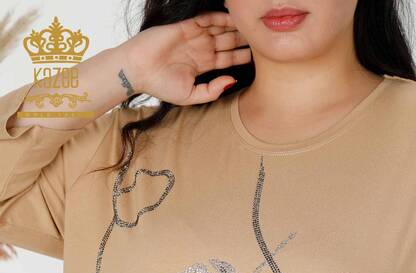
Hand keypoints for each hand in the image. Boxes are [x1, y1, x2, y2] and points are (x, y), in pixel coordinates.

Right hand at [118, 10, 250, 104]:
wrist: (137, 70)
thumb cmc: (160, 85)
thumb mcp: (190, 95)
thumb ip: (212, 91)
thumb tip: (232, 81)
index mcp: (203, 64)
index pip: (228, 58)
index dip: (242, 56)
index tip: (259, 57)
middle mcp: (201, 48)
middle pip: (228, 41)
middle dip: (243, 39)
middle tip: (260, 37)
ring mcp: (194, 36)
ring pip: (220, 28)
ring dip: (235, 26)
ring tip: (250, 25)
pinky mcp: (186, 26)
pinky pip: (207, 19)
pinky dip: (220, 17)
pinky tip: (233, 17)